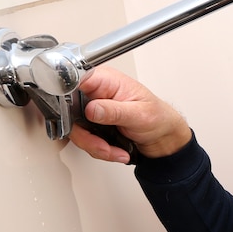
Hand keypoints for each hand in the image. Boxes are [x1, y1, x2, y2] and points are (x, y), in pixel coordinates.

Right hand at [69, 66, 192, 162]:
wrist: (164, 137)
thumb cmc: (158, 118)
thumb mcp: (139, 114)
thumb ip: (114, 111)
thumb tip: (92, 108)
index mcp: (105, 80)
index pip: (74, 80)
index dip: (68, 96)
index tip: (77, 114)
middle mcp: (95, 92)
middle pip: (69, 111)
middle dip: (86, 135)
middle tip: (103, 146)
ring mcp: (92, 109)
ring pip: (76, 129)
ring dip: (95, 146)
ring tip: (114, 150)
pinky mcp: (92, 124)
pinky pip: (85, 139)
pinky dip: (99, 150)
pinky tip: (116, 151)